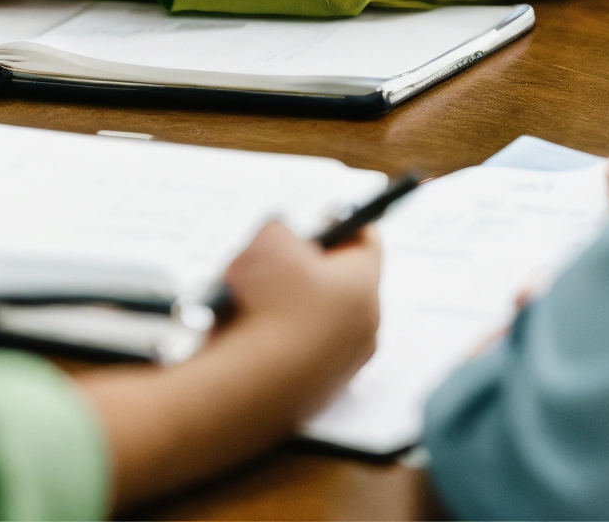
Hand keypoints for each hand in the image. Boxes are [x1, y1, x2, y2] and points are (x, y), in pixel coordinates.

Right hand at [80, 221, 379, 510]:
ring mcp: (344, 366)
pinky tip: (253, 335)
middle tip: (277, 259)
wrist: (240, 391)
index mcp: (363, 286)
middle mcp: (365, 328)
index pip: (367, 237)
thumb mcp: (269, 239)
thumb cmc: (262, 310)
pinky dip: (285, 340)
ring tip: (255, 299)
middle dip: (312, 265)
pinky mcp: (319, 393)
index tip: (316, 217)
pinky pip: (308, 352)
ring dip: (296, 304)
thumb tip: (288, 238)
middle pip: (345, 280)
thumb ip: (286, 225)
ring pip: (325, 317)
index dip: (340, 219)